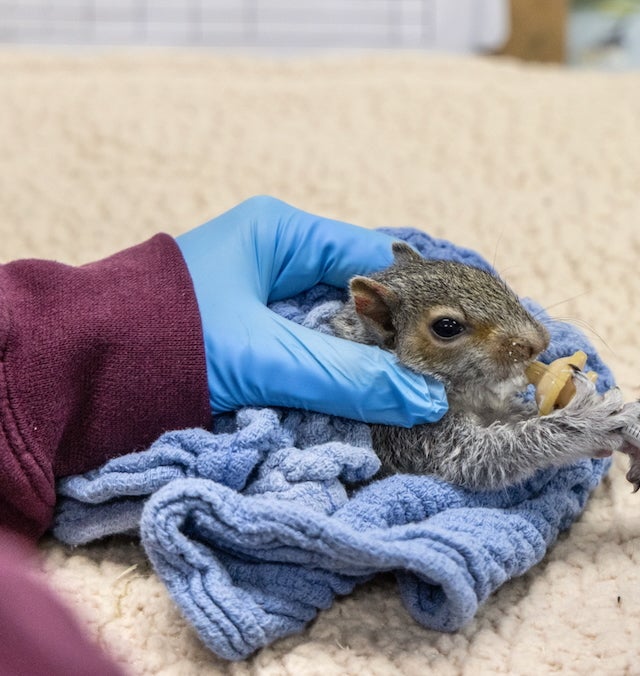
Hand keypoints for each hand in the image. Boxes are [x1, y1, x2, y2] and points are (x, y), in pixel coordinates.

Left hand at [176, 196, 447, 424]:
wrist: (77, 376)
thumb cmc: (165, 342)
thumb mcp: (266, 358)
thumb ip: (348, 378)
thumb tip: (427, 397)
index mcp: (282, 233)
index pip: (378, 256)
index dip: (422, 297)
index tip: (461, 336)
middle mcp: (278, 258)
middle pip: (365, 295)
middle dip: (401, 336)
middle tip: (446, 371)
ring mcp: (267, 299)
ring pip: (344, 329)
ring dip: (372, 362)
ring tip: (420, 389)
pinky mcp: (256, 338)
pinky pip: (319, 353)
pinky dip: (343, 377)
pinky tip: (373, 400)